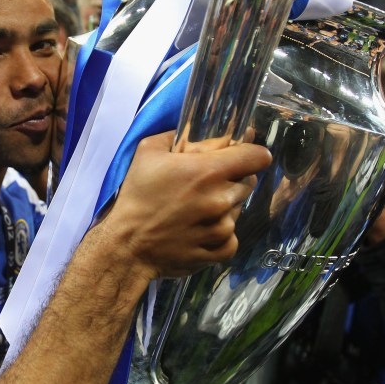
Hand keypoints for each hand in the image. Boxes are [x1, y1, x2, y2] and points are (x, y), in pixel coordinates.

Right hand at [101, 132, 271, 278]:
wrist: (127, 245)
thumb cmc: (136, 197)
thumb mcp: (148, 152)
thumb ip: (177, 136)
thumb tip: (195, 132)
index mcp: (208, 171)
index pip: (257, 156)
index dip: (251, 153)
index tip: (241, 155)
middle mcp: (221, 199)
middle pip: (249, 182)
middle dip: (233, 179)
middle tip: (207, 184)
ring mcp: (223, 228)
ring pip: (238, 210)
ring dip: (224, 207)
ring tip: (196, 211)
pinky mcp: (221, 251)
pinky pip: (233, 238)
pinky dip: (220, 235)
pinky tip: (200, 231)